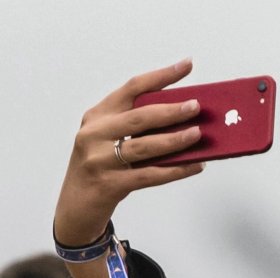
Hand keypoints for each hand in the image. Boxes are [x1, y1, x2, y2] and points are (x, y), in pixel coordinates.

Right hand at [54, 59, 206, 247]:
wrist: (76, 205)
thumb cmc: (103, 167)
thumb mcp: (111, 140)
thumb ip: (137, 128)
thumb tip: (185, 120)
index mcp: (97, 116)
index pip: (132, 88)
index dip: (161, 76)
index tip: (187, 65)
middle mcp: (94, 133)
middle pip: (139, 116)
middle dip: (171, 110)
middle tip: (197, 107)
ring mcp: (100, 159)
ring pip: (144, 146)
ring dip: (175, 140)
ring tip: (198, 134)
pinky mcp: (110, 184)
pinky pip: (150, 175)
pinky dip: (175, 170)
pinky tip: (195, 166)